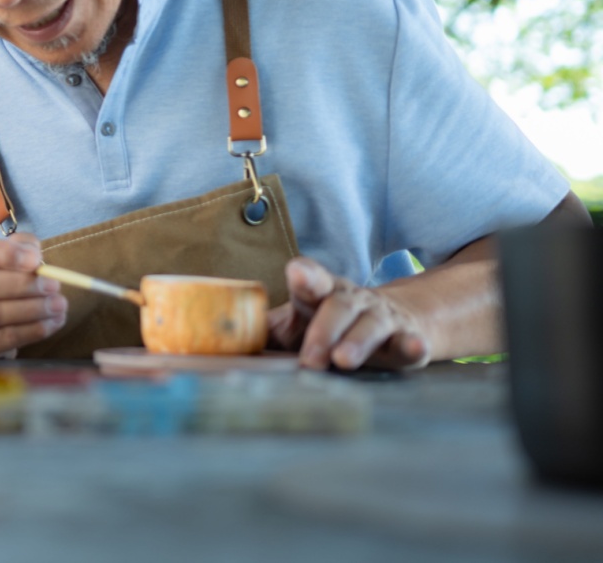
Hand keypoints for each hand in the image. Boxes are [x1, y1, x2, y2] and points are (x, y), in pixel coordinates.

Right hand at [0, 233, 65, 357]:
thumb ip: (14, 246)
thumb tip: (33, 253)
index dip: (5, 255)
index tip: (36, 259)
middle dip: (23, 285)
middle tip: (53, 285)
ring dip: (32, 310)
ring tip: (58, 305)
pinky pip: (2, 340)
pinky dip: (31, 332)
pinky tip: (51, 323)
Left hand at [268, 255, 429, 370]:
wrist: (389, 321)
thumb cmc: (327, 323)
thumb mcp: (297, 324)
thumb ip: (265, 331)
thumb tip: (220, 346)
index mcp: (320, 292)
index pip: (310, 280)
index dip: (305, 276)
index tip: (296, 273)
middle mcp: (351, 300)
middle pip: (338, 307)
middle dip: (323, 331)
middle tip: (310, 359)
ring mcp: (380, 319)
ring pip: (370, 326)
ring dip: (358, 342)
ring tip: (344, 360)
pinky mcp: (406, 340)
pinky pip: (409, 343)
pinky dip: (412, 346)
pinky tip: (415, 348)